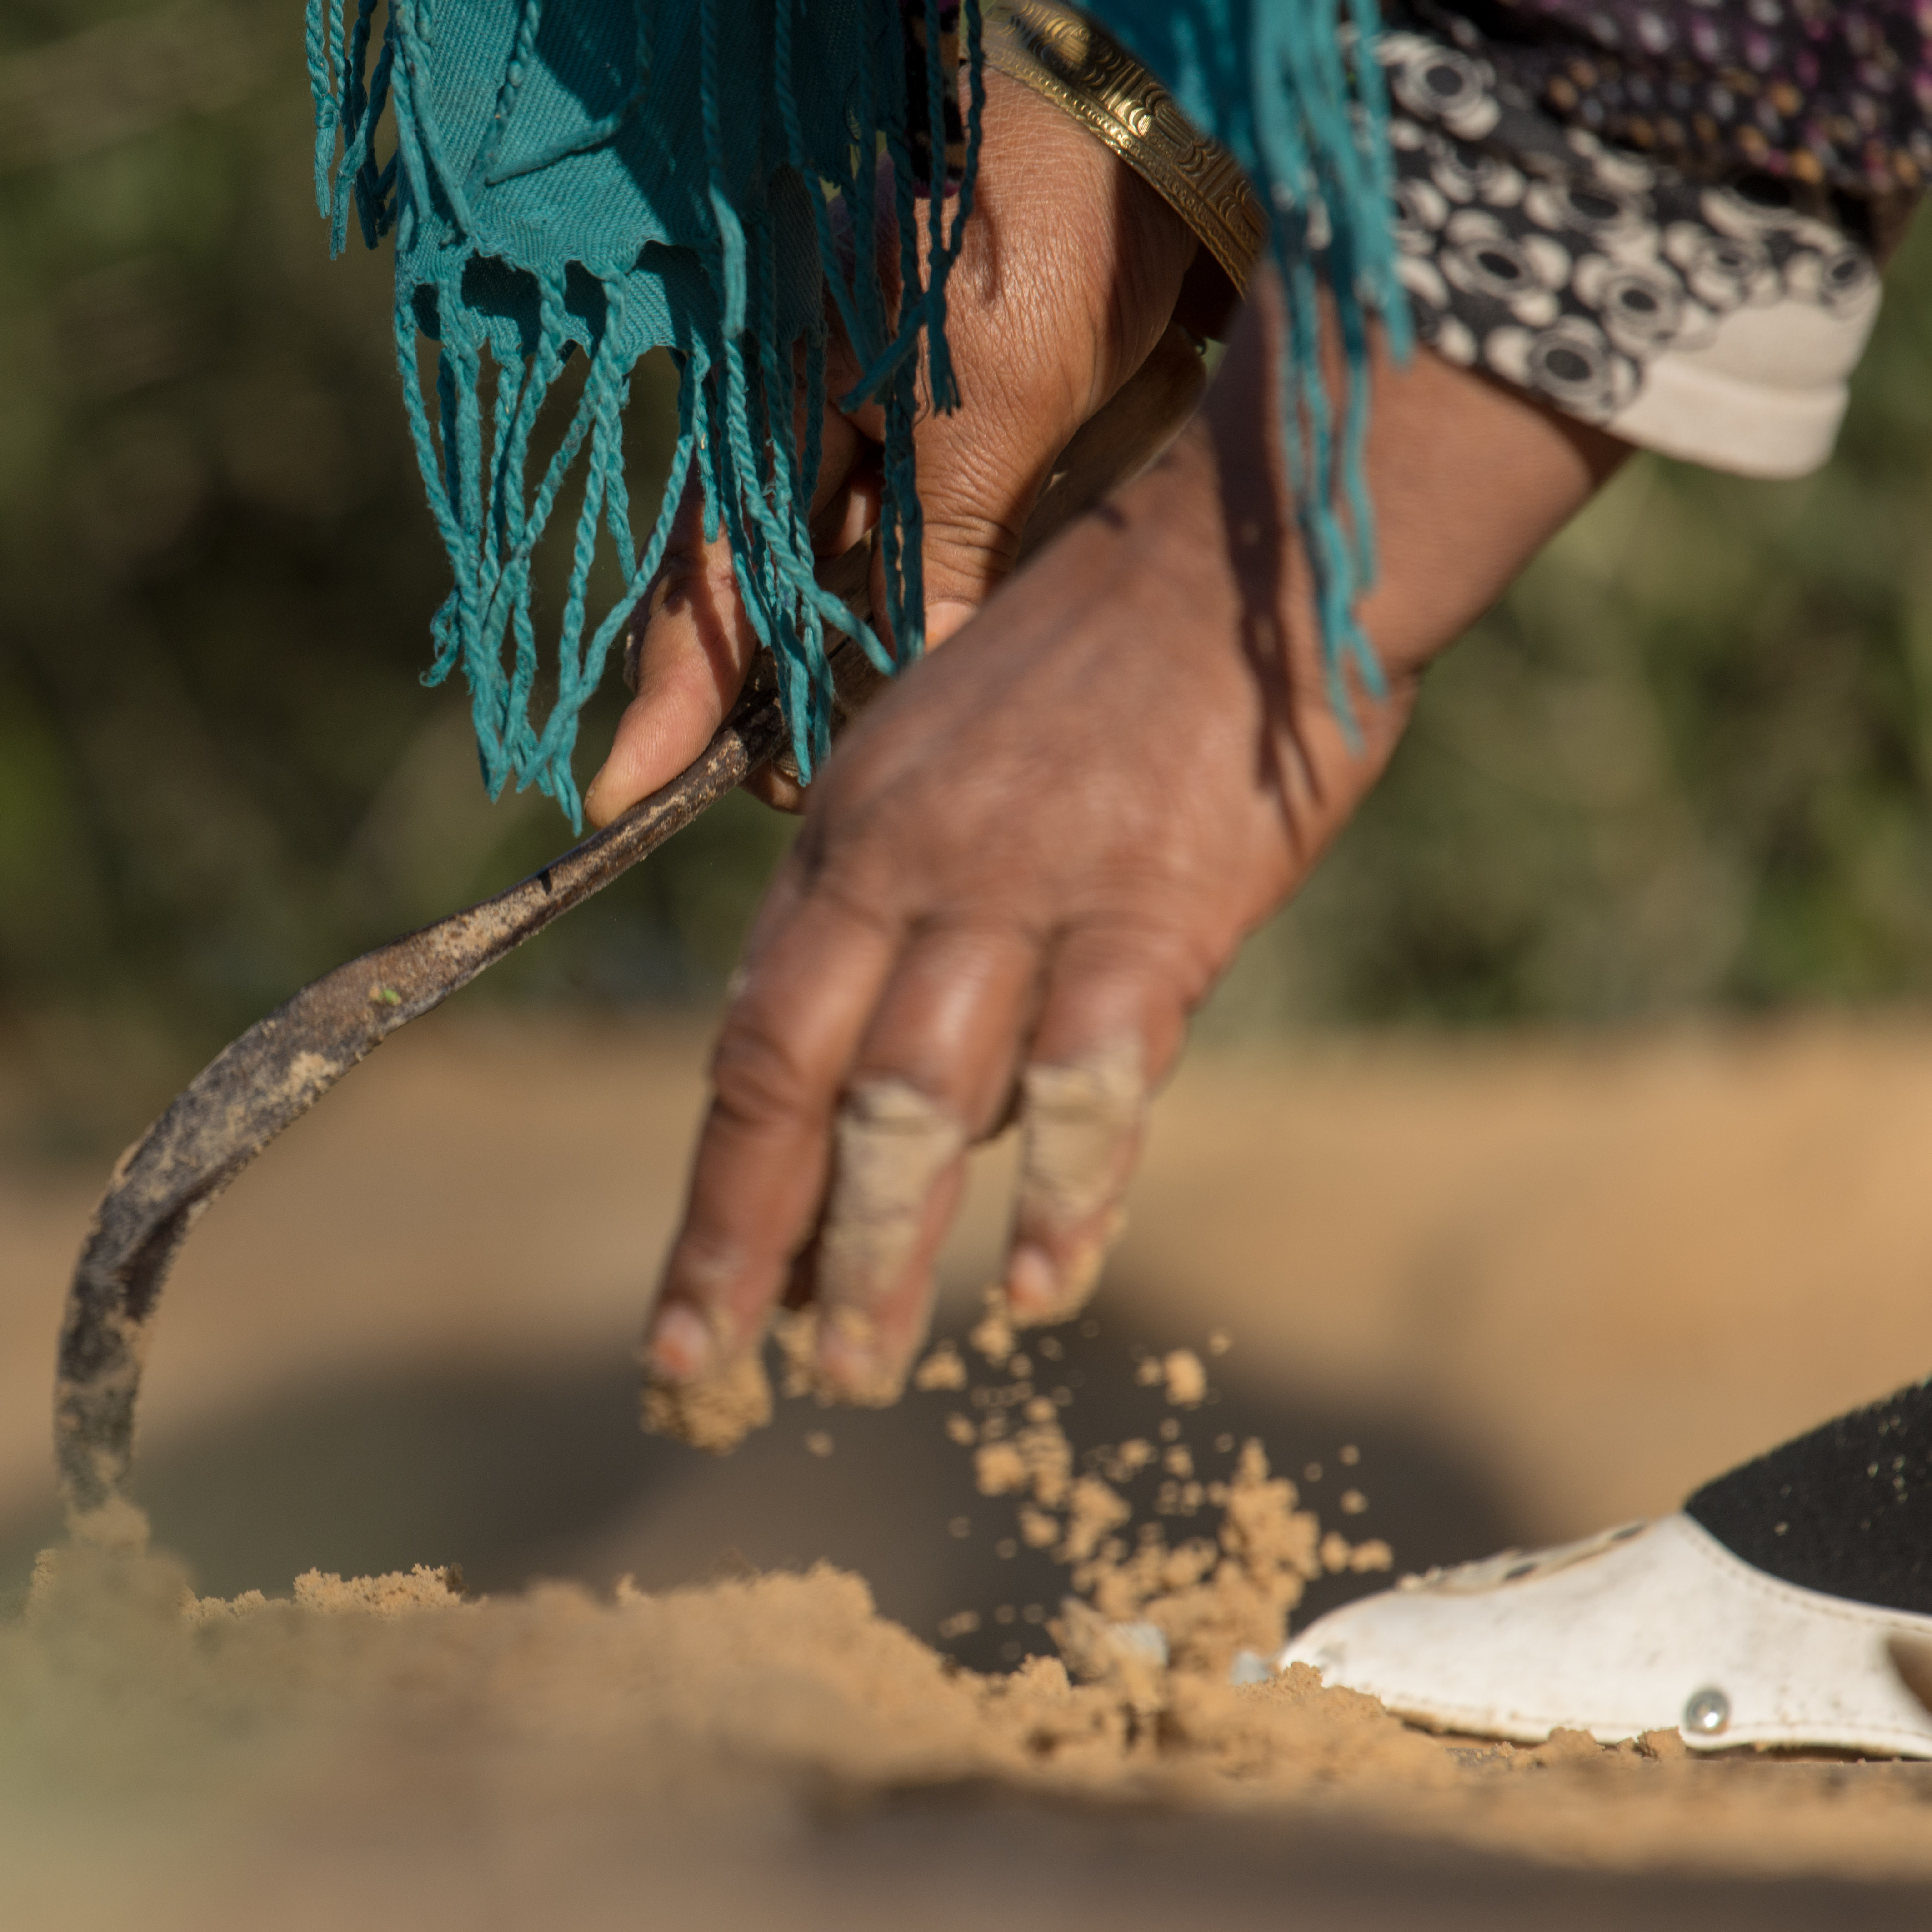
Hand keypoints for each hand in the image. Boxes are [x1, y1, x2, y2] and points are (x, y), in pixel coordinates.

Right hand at [582, 73, 1208, 828]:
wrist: (1153, 149)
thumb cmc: (1048, 245)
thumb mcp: (990, 418)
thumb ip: (944, 556)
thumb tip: (913, 692)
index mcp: (780, 403)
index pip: (707, 580)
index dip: (669, 696)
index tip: (616, 799)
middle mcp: (810, 432)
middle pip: (751, 602)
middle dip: (750, 711)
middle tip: (777, 805)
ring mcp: (875, 443)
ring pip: (826, 597)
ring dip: (828, 688)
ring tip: (821, 784)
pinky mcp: (956, 453)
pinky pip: (905, 570)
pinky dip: (906, 638)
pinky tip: (915, 699)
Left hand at [640, 319, 1626, 1418]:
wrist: (1244, 553)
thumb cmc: (1099, 671)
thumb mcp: (943, 761)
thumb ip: (900, 915)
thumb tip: (894, 1092)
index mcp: (844, 835)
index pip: (749, 1043)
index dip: (717, 1189)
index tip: (687, 1310)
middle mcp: (906, 867)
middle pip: (794, 1086)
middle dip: (747, 1246)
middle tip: (710, 1378)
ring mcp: (1024, 889)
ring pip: (913, 1102)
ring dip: (880, 1250)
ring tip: (853, 1370)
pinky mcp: (1152, 912)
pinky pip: (1087, 1077)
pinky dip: (1061, 1193)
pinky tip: (1036, 1289)